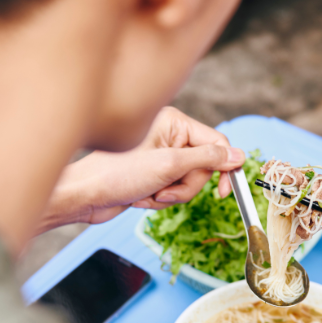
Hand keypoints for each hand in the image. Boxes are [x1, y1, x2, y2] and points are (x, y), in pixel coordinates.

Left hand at [41, 107, 244, 228]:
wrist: (83, 196)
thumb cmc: (116, 174)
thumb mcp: (169, 166)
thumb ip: (208, 159)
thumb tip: (238, 155)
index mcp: (173, 122)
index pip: (215, 142)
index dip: (224, 167)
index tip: (225, 191)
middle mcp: (167, 136)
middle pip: (203, 166)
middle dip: (185, 186)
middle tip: (163, 191)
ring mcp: (158, 156)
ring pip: (187, 182)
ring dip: (169, 195)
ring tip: (146, 194)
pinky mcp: (150, 175)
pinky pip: (170, 191)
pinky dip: (158, 200)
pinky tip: (138, 198)